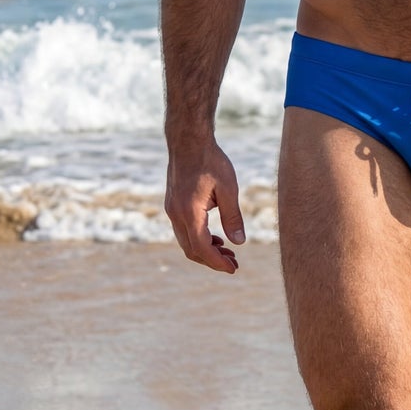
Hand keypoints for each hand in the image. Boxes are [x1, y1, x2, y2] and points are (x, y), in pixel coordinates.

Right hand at [165, 139, 245, 273]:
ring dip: (205, 250)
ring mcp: (171, 210)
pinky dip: (198, 238)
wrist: (188, 140)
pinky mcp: (172, 204)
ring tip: (227, 252)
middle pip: (191, 250)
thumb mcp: (228, 188)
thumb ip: (233, 217)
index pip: (202, 248)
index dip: (217, 262)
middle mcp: (176, 214)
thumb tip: (239, 243)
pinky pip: (183, 230)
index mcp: (189, 212)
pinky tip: (215, 237)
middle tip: (234, 264)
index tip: (233, 269)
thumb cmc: (210, 161)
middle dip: (212, 260)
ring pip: (186, 241)